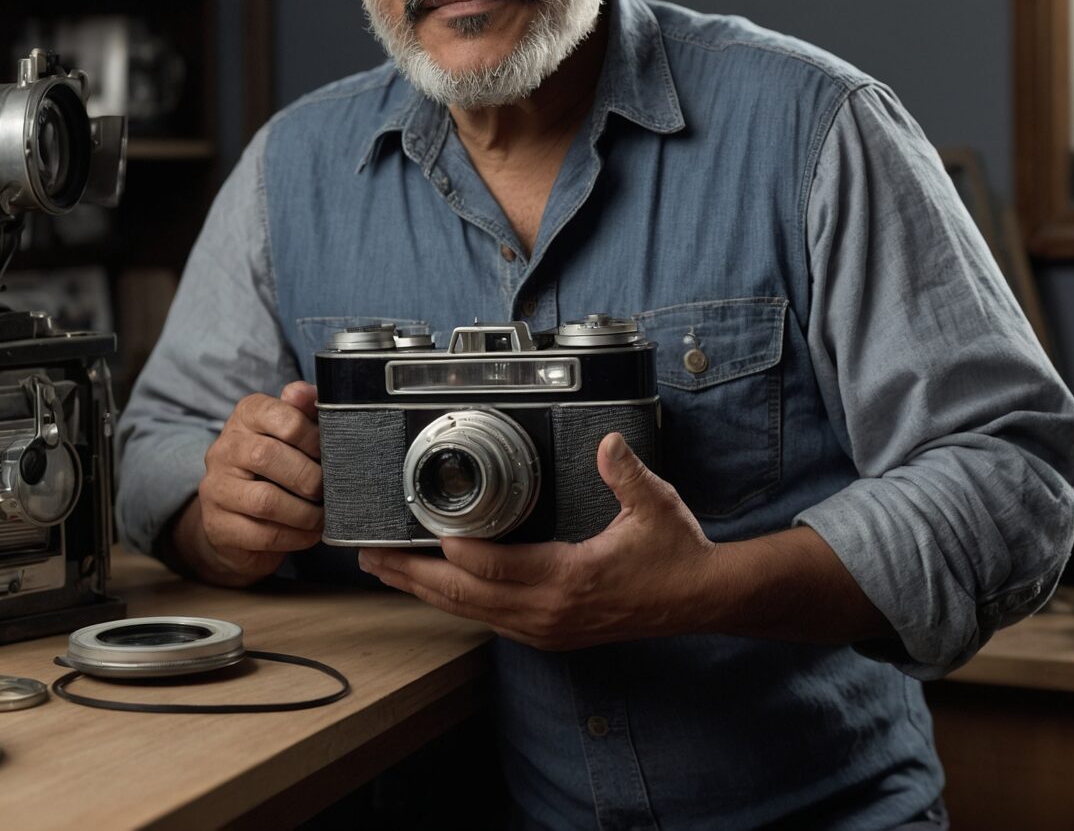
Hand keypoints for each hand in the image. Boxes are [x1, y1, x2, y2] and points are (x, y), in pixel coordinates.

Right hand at [182, 381, 323, 585]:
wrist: (238, 514)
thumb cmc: (277, 463)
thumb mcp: (291, 432)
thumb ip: (303, 410)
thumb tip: (307, 392)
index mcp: (246, 416)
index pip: (280, 415)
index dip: (312, 435)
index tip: (330, 451)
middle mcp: (224, 448)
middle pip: (268, 456)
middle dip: (310, 477)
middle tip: (330, 489)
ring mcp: (216, 488)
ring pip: (265, 501)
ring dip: (305, 513)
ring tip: (324, 516)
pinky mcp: (218, 526)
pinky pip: (262, 534)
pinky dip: (295, 536)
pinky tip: (310, 533)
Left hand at [357, 432, 722, 649]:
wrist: (702, 599)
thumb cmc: (677, 554)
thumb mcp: (656, 505)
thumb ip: (626, 472)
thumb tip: (605, 442)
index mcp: (570, 579)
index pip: (494, 568)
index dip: (452, 551)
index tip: (415, 531)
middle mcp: (550, 612)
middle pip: (466, 597)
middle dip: (414, 577)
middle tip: (371, 557)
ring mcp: (549, 628)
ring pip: (472, 613)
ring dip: (427, 592)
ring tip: (388, 571)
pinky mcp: (552, 631)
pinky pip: (490, 619)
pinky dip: (456, 601)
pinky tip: (438, 586)